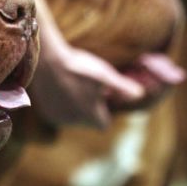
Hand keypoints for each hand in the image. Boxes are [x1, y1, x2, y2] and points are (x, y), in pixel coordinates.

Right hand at [30, 37, 144, 128]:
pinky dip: (61, 103)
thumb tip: (140, 95)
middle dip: (89, 108)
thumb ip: (122, 87)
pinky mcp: (46, 113)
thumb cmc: (80, 68)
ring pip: (73, 117)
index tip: (102, 96)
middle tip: (87, 87)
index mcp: (91, 117)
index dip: (104, 111)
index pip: (103, 124)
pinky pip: (59, 112)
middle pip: (87, 120)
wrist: (48, 62)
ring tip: (73, 85)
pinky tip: (60, 87)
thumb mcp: (105, 75)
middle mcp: (75, 123)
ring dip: (75, 106)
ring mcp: (59, 119)